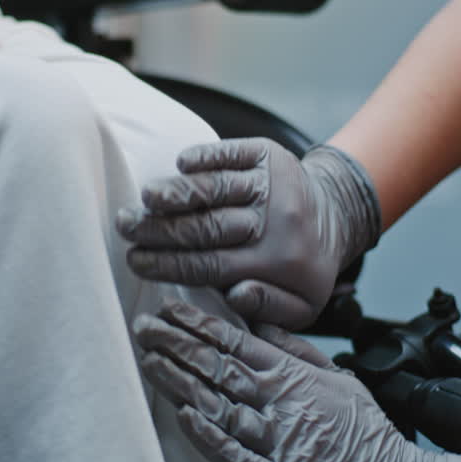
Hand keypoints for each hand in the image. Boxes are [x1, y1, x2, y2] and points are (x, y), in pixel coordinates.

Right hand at [117, 139, 380, 328]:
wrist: (335, 217)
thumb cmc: (304, 269)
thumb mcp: (300, 306)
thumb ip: (267, 309)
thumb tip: (235, 295)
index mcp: (274, 264)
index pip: (209, 265)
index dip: (168, 264)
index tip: (134, 261)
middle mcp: (274, 223)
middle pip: (208, 226)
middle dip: (162, 229)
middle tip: (125, 226)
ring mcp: (271, 185)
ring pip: (219, 188)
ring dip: (179, 191)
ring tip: (146, 197)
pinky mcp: (270, 155)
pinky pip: (236, 152)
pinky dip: (209, 156)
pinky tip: (181, 162)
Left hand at [134, 299, 460, 461]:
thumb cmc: (370, 440)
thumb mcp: (340, 379)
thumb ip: (297, 351)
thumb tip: (260, 320)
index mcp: (294, 377)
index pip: (237, 341)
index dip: (197, 323)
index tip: (166, 309)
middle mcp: (282, 404)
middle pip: (219, 367)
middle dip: (177, 344)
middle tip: (142, 327)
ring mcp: (280, 442)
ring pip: (220, 405)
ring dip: (180, 382)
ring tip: (148, 362)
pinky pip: (238, 457)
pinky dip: (211, 438)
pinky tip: (185, 418)